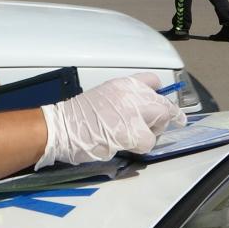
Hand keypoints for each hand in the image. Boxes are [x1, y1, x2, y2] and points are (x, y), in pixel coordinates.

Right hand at [36, 73, 184, 168]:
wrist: (62, 127)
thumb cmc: (78, 116)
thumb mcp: (104, 95)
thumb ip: (124, 99)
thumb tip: (141, 109)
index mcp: (123, 84)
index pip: (153, 81)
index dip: (160, 94)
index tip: (163, 101)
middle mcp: (131, 94)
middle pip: (164, 104)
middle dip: (166, 117)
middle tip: (161, 126)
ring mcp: (133, 113)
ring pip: (160, 124)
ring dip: (151, 133)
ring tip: (134, 137)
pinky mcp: (132, 132)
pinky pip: (148, 142)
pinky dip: (140, 146)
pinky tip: (126, 145)